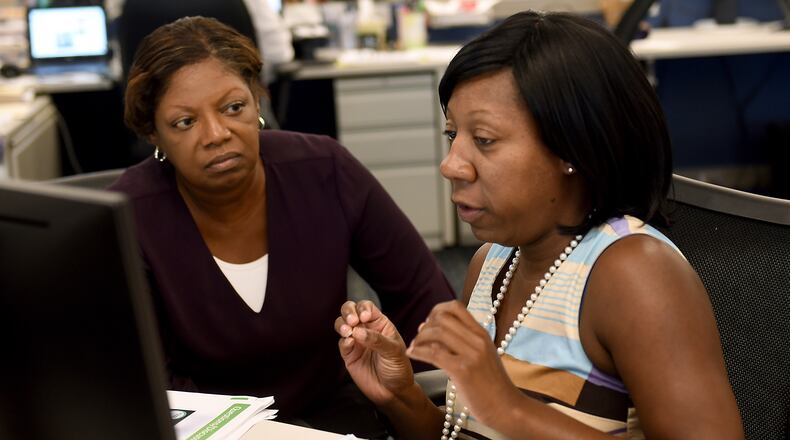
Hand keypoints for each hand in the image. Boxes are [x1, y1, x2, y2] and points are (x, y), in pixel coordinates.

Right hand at [334, 300, 414, 405]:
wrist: (393, 392)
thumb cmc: (398, 368)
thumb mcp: (393, 352)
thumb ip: (377, 340)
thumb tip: (357, 331)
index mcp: (380, 324)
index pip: (367, 307)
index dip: (363, 308)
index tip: (365, 317)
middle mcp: (366, 329)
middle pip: (351, 311)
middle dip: (348, 311)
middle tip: (352, 321)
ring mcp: (356, 341)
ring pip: (342, 324)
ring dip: (342, 324)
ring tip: (347, 331)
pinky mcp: (349, 354)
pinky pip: (342, 343)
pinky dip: (343, 341)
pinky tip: (349, 344)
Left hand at [405, 300, 520, 424]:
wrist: (507, 408)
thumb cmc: (493, 386)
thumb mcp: (484, 356)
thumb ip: (465, 343)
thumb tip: (436, 330)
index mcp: (482, 334)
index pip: (456, 307)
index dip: (437, 310)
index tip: (429, 323)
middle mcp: (478, 340)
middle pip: (442, 317)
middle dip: (425, 325)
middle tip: (419, 337)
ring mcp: (471, 354)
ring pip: (436, 332)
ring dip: (419, 338)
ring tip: (414, 347)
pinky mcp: (462, 370)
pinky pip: (434, 353)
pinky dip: (418, 351)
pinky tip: (412, 354)